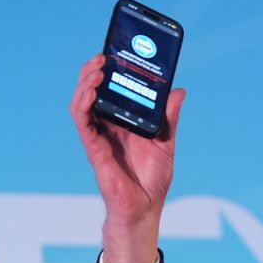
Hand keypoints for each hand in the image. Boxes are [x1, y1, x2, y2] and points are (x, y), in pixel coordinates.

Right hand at [70, 53, 185, 262]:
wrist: (145, 209)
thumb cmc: (152, 180)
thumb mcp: (166, 143)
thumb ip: (169, 118)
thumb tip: (179, 91)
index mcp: (124, 124)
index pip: (112, 92)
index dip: (111, 73)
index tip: (116, 53)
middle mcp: (108, 127)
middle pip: (94, 93)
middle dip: (95, 72)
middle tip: (103, 55)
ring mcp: (99, 137)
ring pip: (84, 103)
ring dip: (86, 83)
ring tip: (95, 67)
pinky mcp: (94, 149)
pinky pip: (83, 121)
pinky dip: (84, 103)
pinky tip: (90, 90)